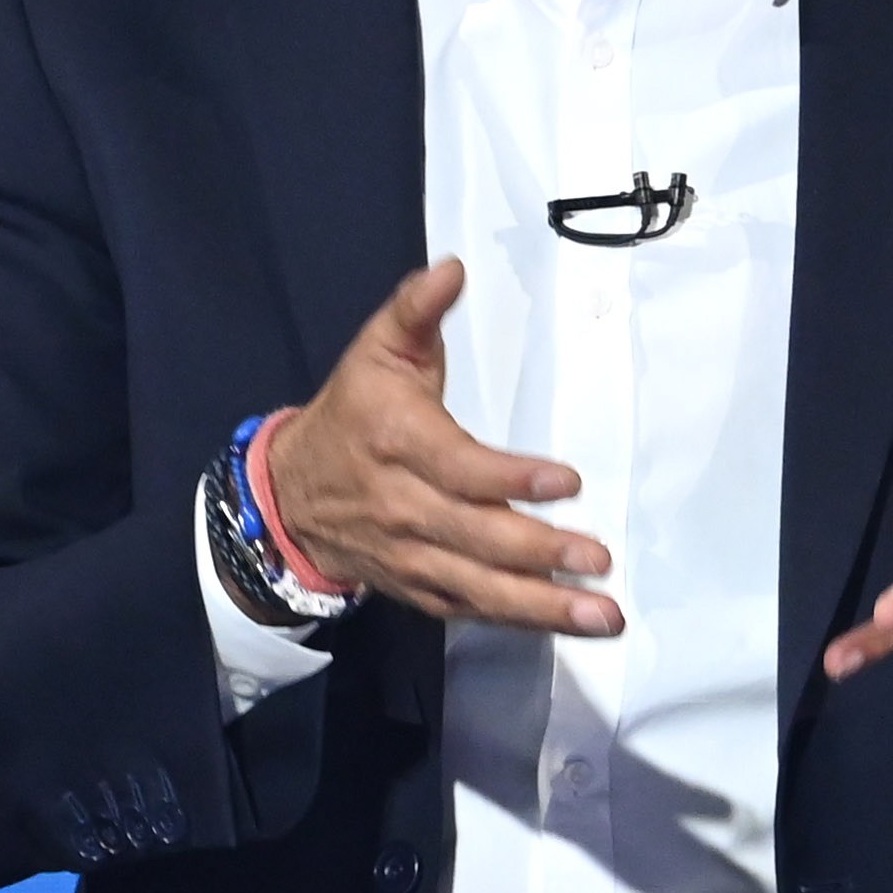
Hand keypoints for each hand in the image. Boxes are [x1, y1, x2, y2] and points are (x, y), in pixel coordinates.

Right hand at [260, 258, 622, 636]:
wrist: (290, 493)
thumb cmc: (352, 413)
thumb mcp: (375, 350)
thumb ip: (415, 309)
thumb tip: (452, 268)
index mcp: (395, 442)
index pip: (459, 468)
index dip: (511, 478)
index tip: (567, 481)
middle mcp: (402, 506)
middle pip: (475, 536)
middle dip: (540, 552)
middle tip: (598, 558)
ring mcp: (409, 555)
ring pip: (479, 587)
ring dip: (543, 605)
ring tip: (601, 613)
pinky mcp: (417, 587)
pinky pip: (469, 609)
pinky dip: (516, 621)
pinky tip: (565, 624)